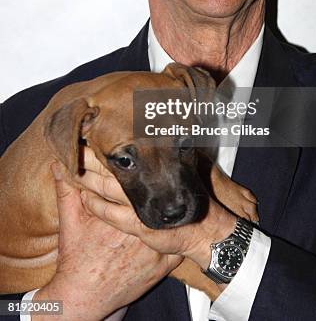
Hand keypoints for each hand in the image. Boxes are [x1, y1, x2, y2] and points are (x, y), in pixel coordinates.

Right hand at [33, 163, 181, 320]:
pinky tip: (177, 229)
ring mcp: (154, 250)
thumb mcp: (70, 221)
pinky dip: (178, 237)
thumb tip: (58, 167)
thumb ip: (66, 191)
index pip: (134, 189)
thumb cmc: (76, 259)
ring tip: (171, 204)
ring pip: (170, 223)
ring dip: (171, 213)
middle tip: (157, 185)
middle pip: (155, 204)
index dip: (136, 178)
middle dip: (156, 194)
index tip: (137, 173)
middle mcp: (139, 232)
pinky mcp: (162, 266)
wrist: (83, 295)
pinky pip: (178, 247)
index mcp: (119, 217)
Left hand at [76, 148, 235, 269]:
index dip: (108, 143)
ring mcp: (142, 206)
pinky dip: (95, 205)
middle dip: (93, 156)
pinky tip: (83, 198)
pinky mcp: (139, 225)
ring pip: (108, 188)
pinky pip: (111, 214)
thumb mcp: (189, 165)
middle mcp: (149, 184)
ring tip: (73, 167)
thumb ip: (178, 147)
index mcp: (156, 167)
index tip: (92, 132)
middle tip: (77, 144)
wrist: (204, 228)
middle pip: (113, 166)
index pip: (127, 152)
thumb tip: (175, 125)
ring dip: (89, 178)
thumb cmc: (193, 195)